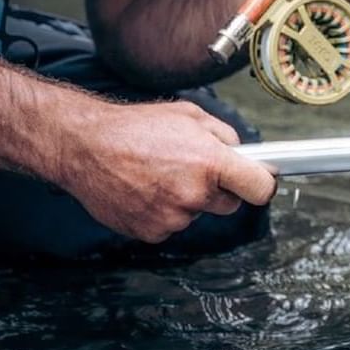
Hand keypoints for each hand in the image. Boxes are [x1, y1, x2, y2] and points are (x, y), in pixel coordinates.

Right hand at [60, 98, 276, 244]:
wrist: (86, 148)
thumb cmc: (137, 128)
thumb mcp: (191, 116)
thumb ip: (224, 135)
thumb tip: (244, 153)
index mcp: (210, 162)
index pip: (260, 188)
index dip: (263, 184)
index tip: (262, 181)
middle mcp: (193, 194)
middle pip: (230, 204)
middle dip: (219, 188)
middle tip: (194, 168)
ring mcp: (171, 217)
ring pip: (197, 213)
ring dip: (187, 199)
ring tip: (160, 173)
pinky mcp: (151, 233)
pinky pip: (171, 225)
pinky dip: (164, 211)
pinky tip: (146, 189)